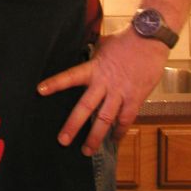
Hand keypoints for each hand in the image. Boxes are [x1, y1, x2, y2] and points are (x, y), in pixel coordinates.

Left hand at [38, 28, 168, 155]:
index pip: (71, 76)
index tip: (40, 90)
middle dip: (73, 125)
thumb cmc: (125, 40)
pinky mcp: (135, 98)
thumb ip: (92, 56)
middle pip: (86, 107)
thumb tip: (83, 55)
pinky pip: (126, 119)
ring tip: (87, 150)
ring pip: (105, 119)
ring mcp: (120, 93)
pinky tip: (114, 140)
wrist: (150, 39)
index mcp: (94, 68)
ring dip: (96, 136)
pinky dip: (120, 131)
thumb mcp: (103, 45)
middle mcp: (105, 83)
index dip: (56, 83)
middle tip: (63, 140)